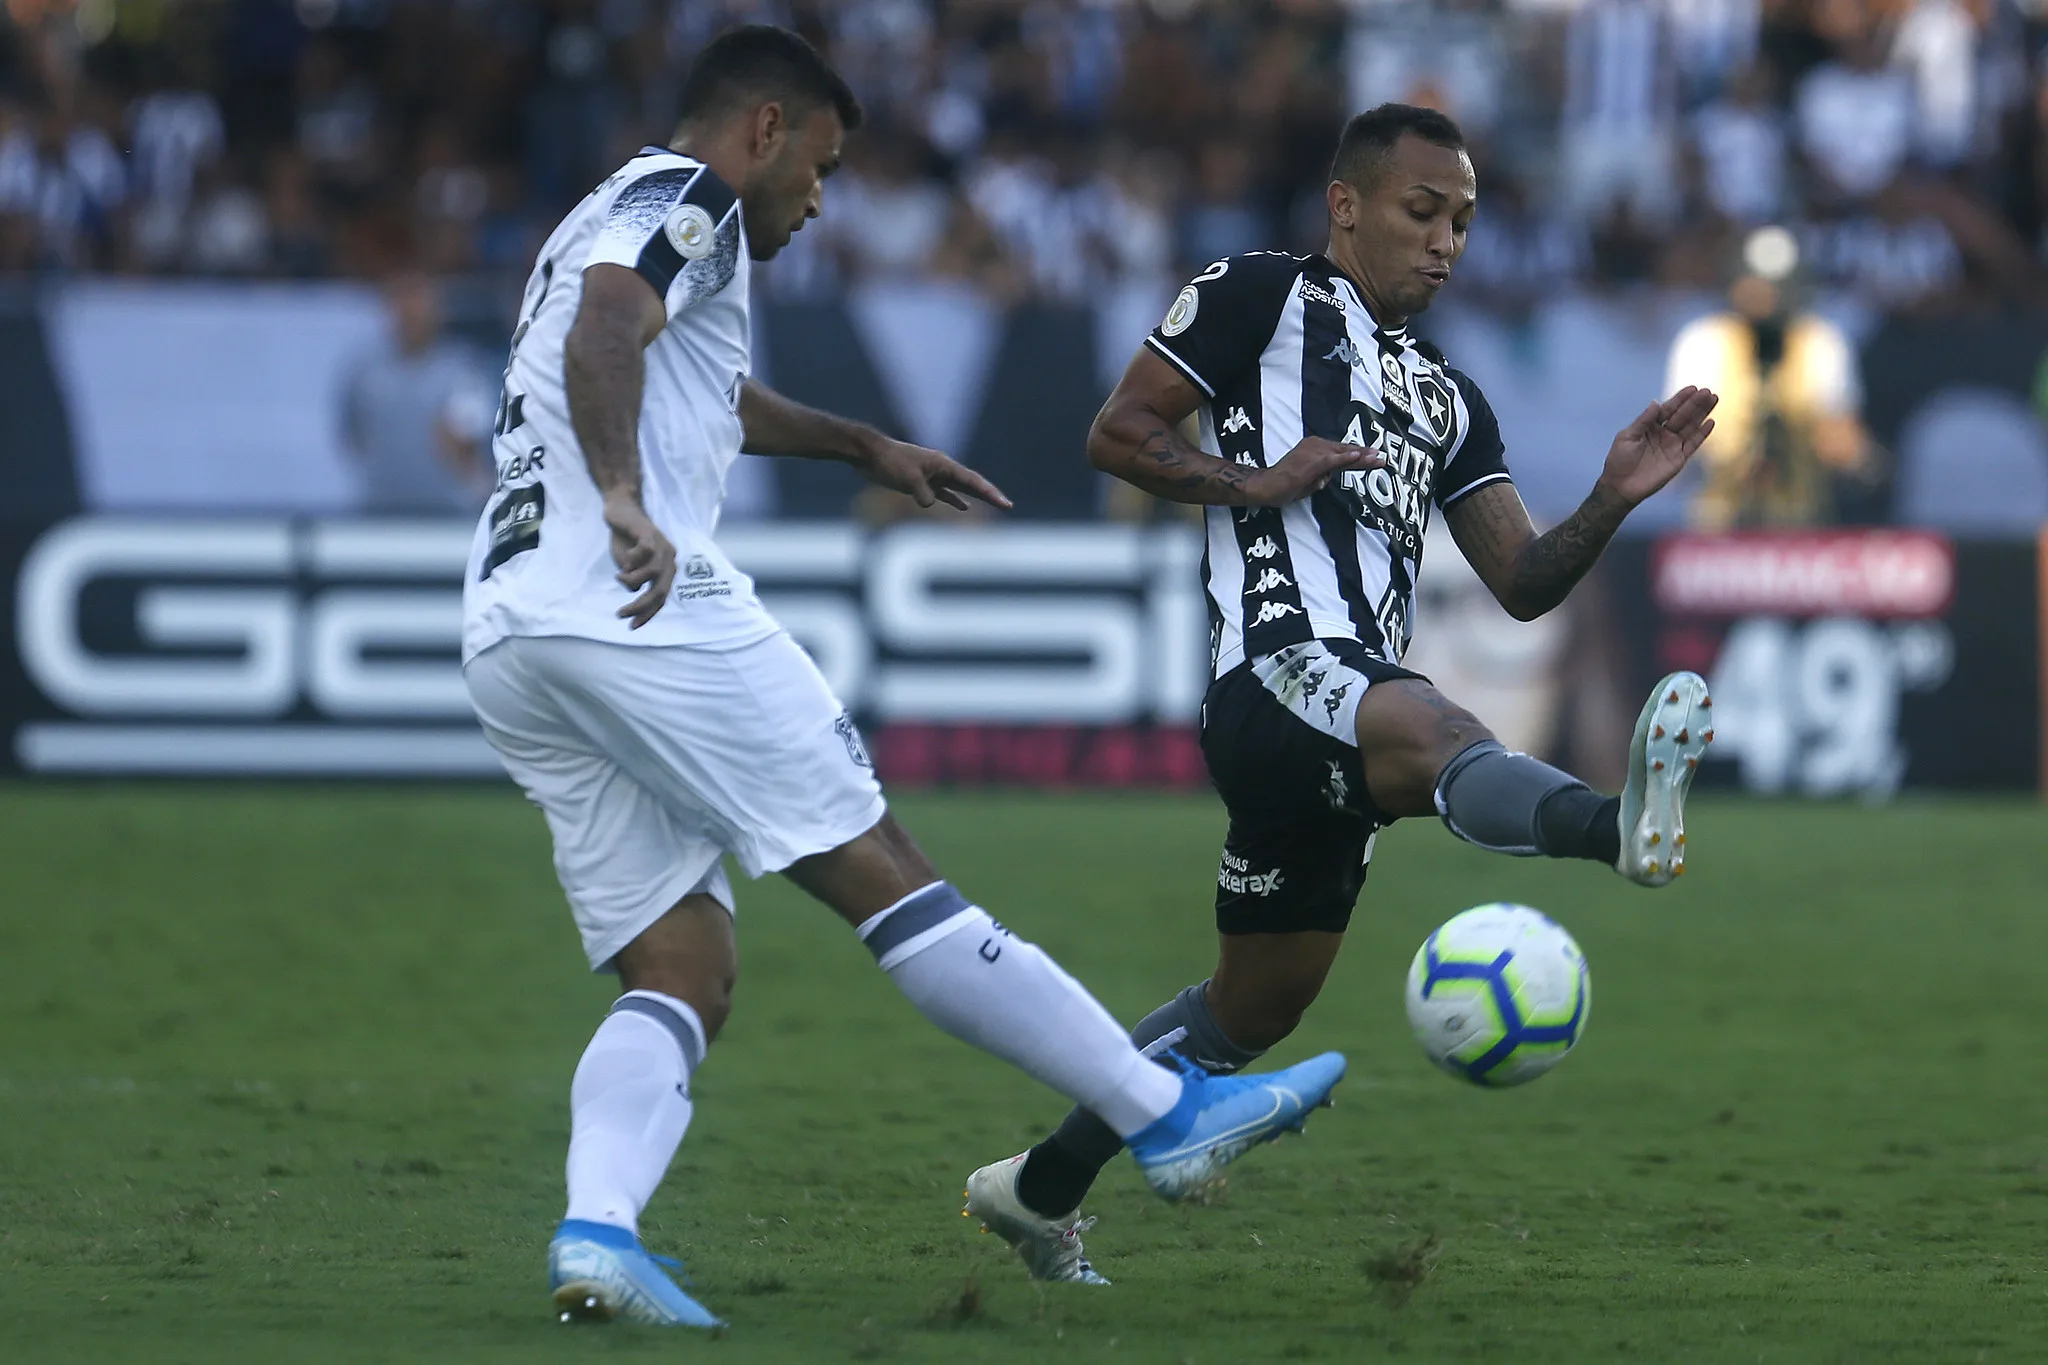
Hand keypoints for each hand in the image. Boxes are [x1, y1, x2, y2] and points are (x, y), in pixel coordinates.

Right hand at [603, 489, 676, 627]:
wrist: (621, 508)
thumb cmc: (625, 539)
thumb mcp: (628, 566)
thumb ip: (634, 579)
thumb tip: (635, 592)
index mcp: (666, 568)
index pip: (661, 598)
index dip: (648, 614)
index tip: (632, 626)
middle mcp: (669, 558)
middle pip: (660, 590)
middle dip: (641, 606)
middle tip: (621, 614)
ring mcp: (662, 546)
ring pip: (653, 574)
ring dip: (632, 581)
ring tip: (619, 576)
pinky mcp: (650, 534)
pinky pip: (645, 553)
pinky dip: (632, 561)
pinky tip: (623, 560)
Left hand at [857, 435, 1013, 511]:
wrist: (869, 454)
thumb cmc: (889, 462)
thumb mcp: (908, 478)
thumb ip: (922, 493)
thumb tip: (930, 505)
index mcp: (943, 464)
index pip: (973, 481)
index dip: (990, 493)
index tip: (1005, 503)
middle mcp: (942, 468)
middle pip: (971, 484)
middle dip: (990, 495)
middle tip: (1008, 506)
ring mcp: (932, 475)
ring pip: (960, 488)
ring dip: (976, 497)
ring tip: (993, 503)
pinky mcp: (921, 482)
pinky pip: (944, 493)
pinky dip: (955, 499)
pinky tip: (964, 507)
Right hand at [1247, 436, 1383, 505]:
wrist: (1264, 486)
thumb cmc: (1282, 485)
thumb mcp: (1307, 481)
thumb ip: (1320, 477)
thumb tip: (1328, 477)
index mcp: (1314, 449)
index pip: (1341, 452)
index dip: (1358, 455)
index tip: (1374, 457)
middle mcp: (1315, 446)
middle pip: (1345, 451)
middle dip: (1364, 455)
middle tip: (1382, 458)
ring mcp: (1313, 452)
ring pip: (1343, 454)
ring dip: (1360, 457)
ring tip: (1377, 459)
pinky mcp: (1311, 461)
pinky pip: (1333, 459)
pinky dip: (1346, 458)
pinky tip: (1357, 456)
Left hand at [1598, 386, 1718, 507]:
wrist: (1621, 486)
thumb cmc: (1619, 460)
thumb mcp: (1628, 437)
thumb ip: (1644, 420)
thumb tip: (1656, 402)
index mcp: (1650, 426)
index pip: (1668, 409)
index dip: (1680, 399)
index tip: (1693, 388)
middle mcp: (1664, 433)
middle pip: (1683, 415)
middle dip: (1695, 403)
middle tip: (1708, 391)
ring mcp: (1672, 445)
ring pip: (1691, 426)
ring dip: (1702, 413)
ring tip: (1714, 399)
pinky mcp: (1679, 459)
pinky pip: (1693, 444)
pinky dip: (1702, 433)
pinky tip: (1711, 422)